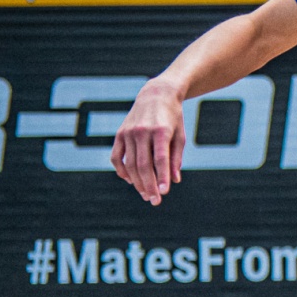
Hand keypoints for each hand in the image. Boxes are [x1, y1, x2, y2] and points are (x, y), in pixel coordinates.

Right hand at [110, 82, 185, 204]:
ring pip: (130, 164)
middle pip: (143, 165)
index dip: (161, 177)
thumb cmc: (172, 118)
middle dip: (149, 185)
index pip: (160, 159)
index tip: (164, 192)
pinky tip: (130, 181)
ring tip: (146, 195)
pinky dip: (122, 171)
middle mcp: (142, 131)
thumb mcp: (180, 135)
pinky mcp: (120, 134)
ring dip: (137, 182)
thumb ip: (176, 158)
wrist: (156, 95)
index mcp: (161, 131)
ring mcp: (128, 132)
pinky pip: (116, 157)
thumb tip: (174, 180)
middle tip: (155, 201)